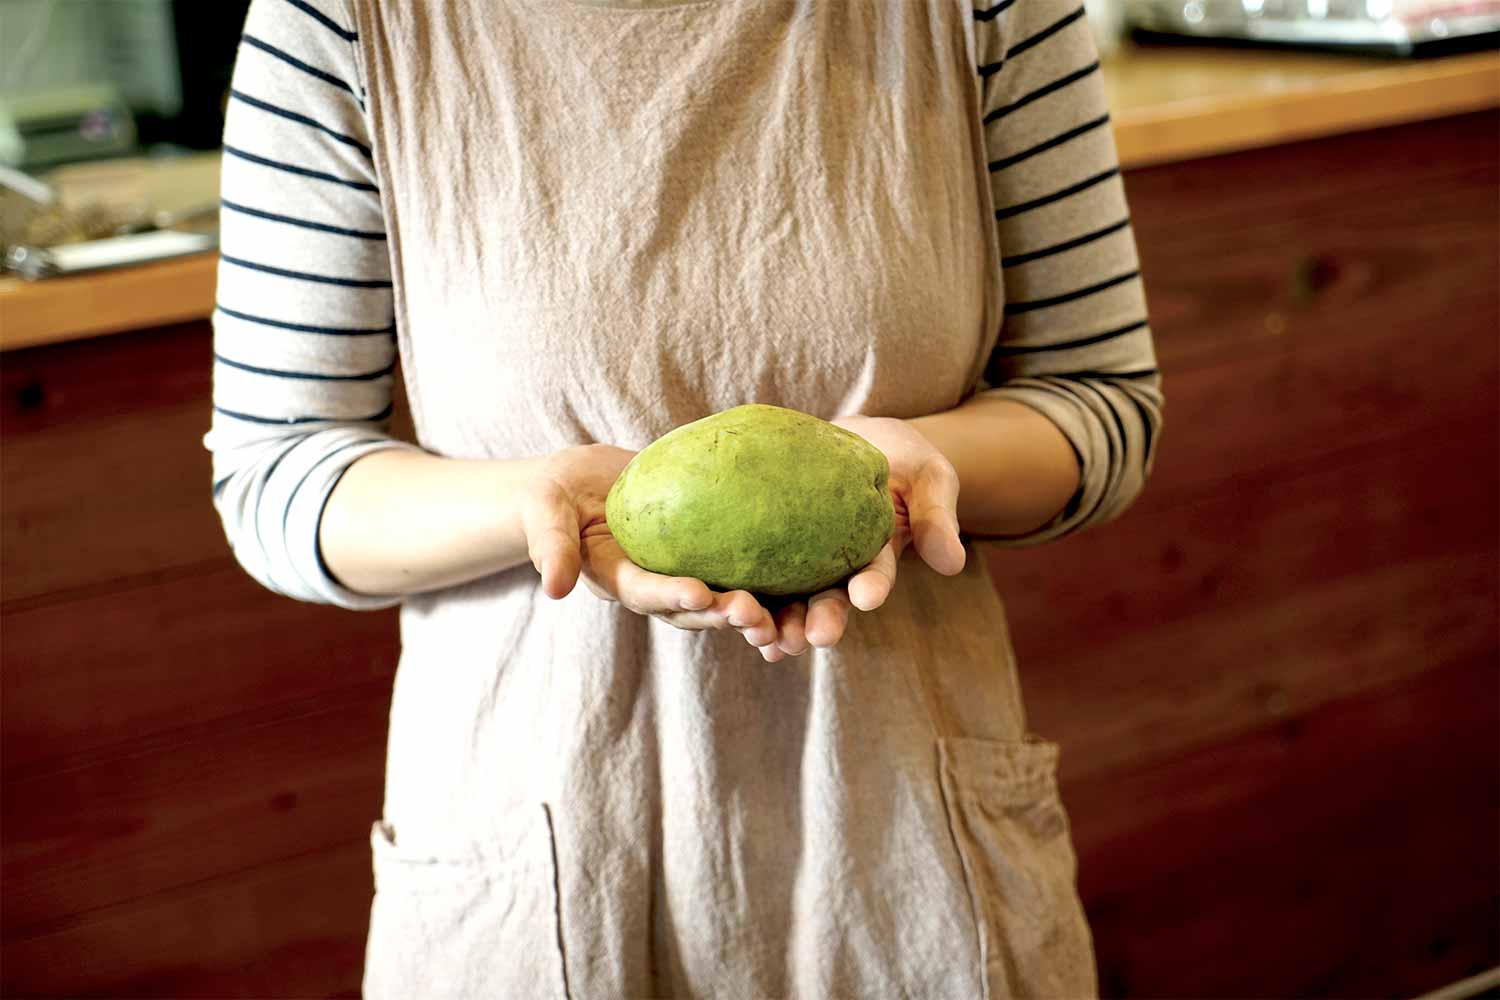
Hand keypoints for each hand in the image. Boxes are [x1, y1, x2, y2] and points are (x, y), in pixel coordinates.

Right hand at [521, 444, 780, 649]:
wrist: (585, 484)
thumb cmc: (558, 491)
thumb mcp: (545, 507)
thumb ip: (551, 543)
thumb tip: (554, 588)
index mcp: (618, 578)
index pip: (646, 592)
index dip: (671, 595)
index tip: (699, 592)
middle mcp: (655, 587)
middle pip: (692, 609)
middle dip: (721, 614)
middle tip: (754, 613)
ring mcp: (681, 576)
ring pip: (721, 604)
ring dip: (751, 615)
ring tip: (784, 621)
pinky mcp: (706, 559)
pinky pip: (738, 576)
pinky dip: (769, 589)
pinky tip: (805, 587)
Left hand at [763, 416, 965, 661]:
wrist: (855, 438)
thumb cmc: (899, 456)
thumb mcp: (929, 476)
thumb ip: (937, 516)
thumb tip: (952, 563)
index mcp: (876, 556)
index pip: (876, 575)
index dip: (873, 586)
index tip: (867, 595)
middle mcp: (837, 570)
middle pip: (829, 601)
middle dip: (824, 620)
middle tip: (817, 636)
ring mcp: (802, 565)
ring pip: (790, 602)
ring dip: (781, 624)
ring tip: (770, 641)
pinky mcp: (770, 553)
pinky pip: (757, 580)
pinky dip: (748, 601)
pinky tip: (729, 617)